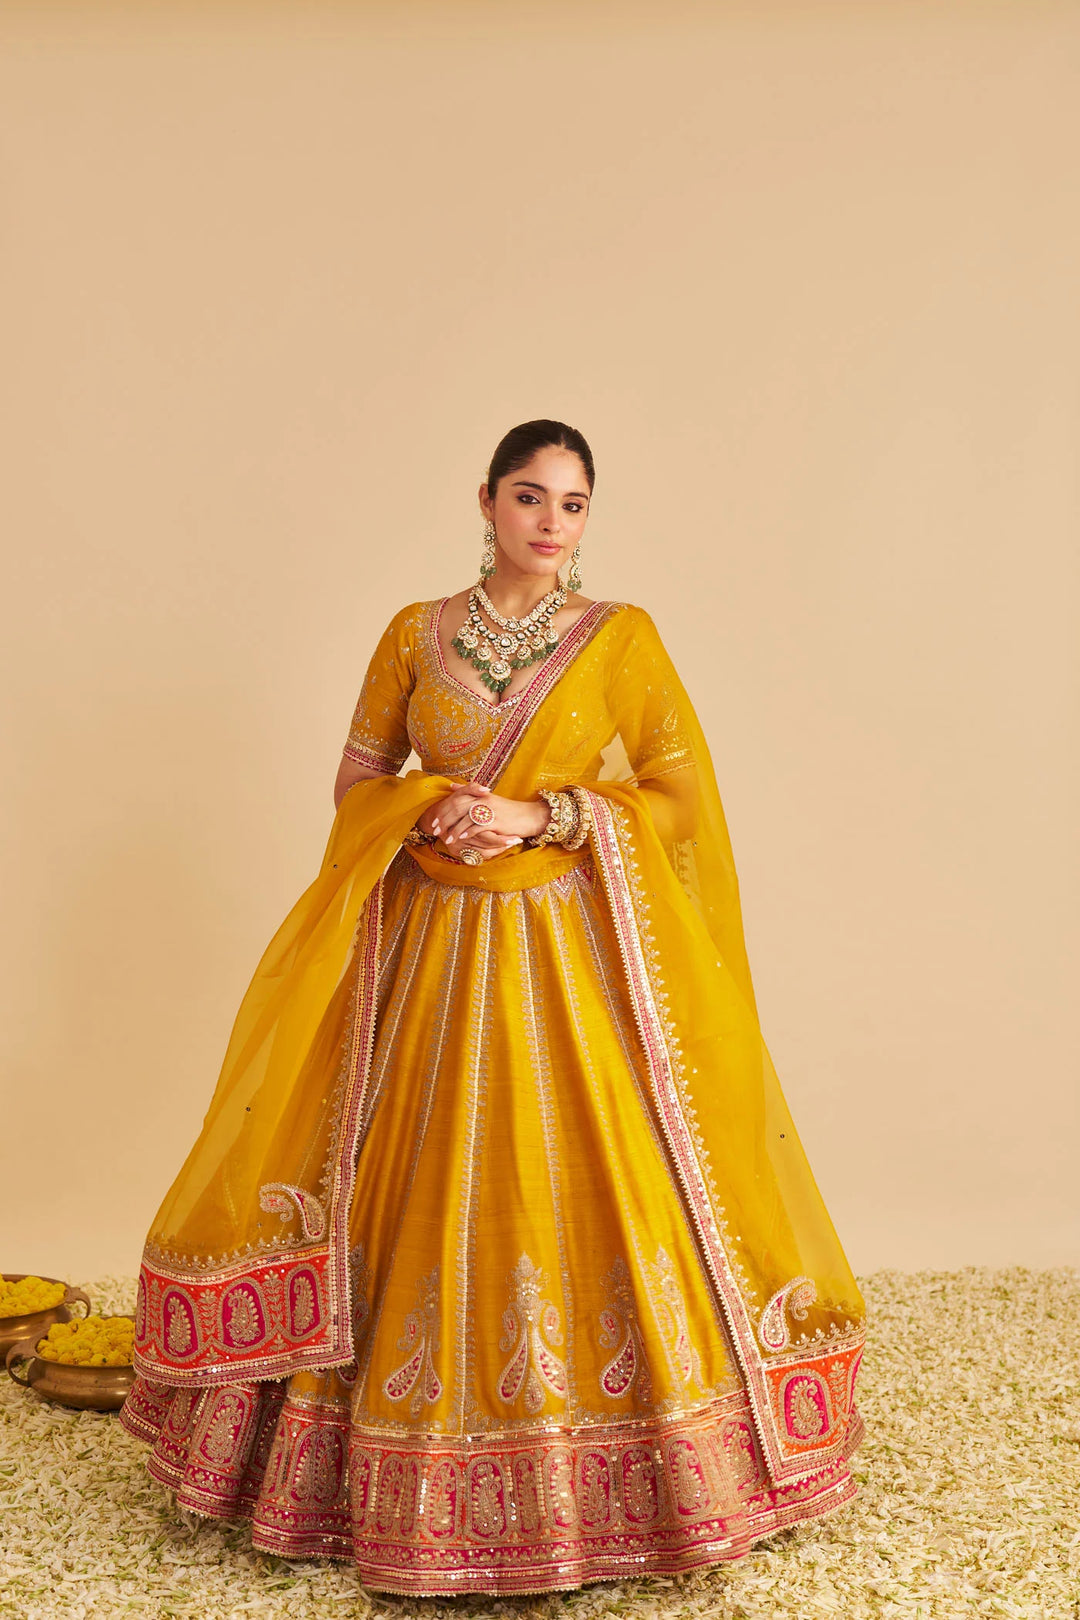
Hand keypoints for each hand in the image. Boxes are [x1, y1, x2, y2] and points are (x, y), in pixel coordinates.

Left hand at [419, 781, 549, 860]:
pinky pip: (478, 825)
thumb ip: (469, 792)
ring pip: (465, 817)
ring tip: (446, 839)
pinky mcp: (496, 820)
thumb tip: (451, 786)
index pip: (456, 799)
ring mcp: (490, 809)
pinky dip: (468, 831)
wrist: (530, 816)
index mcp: (480, 794)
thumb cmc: (508, 811)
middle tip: (435, 830)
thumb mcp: (488, 799)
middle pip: (457, 807)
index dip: (443, 810)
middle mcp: (483, 799)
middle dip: (444, 820)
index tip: (433, 820)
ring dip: (454, 829)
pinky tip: (461, 838)